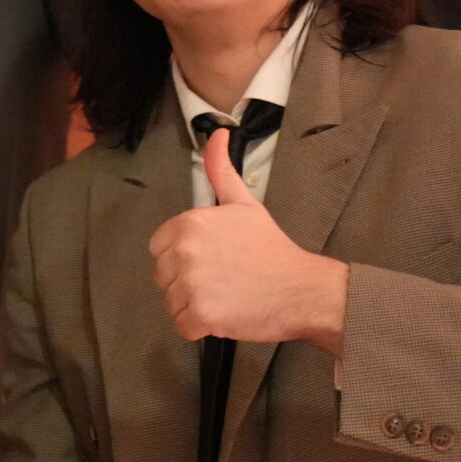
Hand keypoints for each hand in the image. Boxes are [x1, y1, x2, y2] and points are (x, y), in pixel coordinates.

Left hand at [147, 129, 348, 353]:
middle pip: (163, 277)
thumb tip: (216, 133)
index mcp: (189, 223)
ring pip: (171, 303)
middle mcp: (185, 251)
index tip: (210, 260)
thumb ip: (220, 170)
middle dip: (186, 283)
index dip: (182, 257)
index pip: (159, 248)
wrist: (301, 288)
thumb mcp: (243, 203)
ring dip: (193, 306)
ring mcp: (191, 285)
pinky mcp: (200, 315)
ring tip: (225, 296)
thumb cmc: (271, 248)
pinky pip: (182, 326)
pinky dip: (200, 327)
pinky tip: (224, 315)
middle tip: (221, 280)